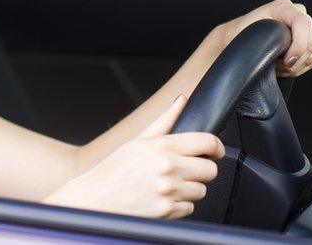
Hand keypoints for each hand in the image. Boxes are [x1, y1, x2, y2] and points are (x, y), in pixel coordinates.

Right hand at [43, 96, 222, 218]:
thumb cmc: (115, 169)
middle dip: (201, 170)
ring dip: (188, 189)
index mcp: (162, 146)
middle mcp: (168, 167)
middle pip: (211, 170)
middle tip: (185, 170)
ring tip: (167, 185)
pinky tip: (161, 198)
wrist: (96, 197)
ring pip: (201, 190)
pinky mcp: (167, 210)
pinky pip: (189, 207)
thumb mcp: (139, 140)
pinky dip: (178, 205)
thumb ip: (166, 120)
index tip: (214, 151)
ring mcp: (168, 190)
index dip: (216, 147)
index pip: (207, 142)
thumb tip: (181, 100)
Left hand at [217, 0, 311, 76]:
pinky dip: (298, 68)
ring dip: (294, 66)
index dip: (299, 45)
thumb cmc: (239, 34)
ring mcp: (304, 27)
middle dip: (294, 61)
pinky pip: (311, 59)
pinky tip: (282, 67)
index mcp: (282, 7)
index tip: (288, 61)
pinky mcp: (307, 41)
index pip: (302, 23)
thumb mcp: (248, 34)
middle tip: (275, 66)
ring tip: (275, 66)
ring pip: (311, 53)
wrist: (238, 38)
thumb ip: (265, 40)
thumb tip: (276, 53)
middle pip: (310, 42)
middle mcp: (296, 13)